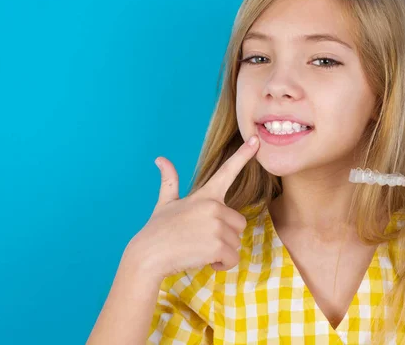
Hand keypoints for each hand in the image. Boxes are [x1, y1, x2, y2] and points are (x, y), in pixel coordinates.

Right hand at [125, 135, 259, 280]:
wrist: (147, 256)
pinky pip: (232, 258)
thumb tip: (160, 159)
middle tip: (201, 239)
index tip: (256, 140)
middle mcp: (214, 206)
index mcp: (205, 195)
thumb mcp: (165, 203)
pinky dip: (221, 264)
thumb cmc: (158, 230)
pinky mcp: (218, 245)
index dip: (243, 155)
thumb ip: (169, 181)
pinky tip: (204, 260)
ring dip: (222, 251)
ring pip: (236, 242)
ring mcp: (216, 225)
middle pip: (239, 223)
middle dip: (225, 235)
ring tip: (199, 249)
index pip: (227, 171)